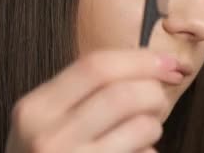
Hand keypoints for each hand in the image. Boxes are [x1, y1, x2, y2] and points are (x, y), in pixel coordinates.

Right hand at [4, 49, 182, 152]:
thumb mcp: (43, 120)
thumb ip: (81, 91)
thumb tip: (150, 63)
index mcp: (35, 109)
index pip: (95, 67)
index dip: (139, 59)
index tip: (168, 61)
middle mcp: (49, 138)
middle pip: (123, 95)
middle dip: (153, 92)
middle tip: (157, 100)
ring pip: (140, 128)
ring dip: (154, 125)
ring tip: (143, 132)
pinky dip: (148, 151)